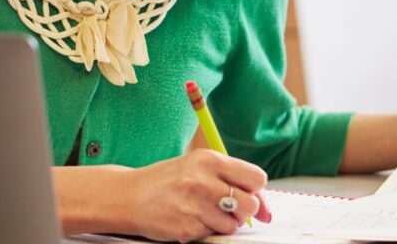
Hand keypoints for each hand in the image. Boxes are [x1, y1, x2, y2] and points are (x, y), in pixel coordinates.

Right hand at [125, 149, 271, 242]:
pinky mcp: (187, 228)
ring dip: (222, 222)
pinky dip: (204, 230)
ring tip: (202, 211)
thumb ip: (232, 180)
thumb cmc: (167, 180)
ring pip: (233, 225)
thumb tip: (267, 211)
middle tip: (225, 206)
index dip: (255, 190)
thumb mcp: (197, 167)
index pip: (256, 178)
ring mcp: (195, 206)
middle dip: (243, 210)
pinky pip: (212, 235)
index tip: (245, 193)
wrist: (129, 196)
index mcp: (209, 160)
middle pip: (251, 204)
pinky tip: (188, 218)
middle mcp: (203, 181)